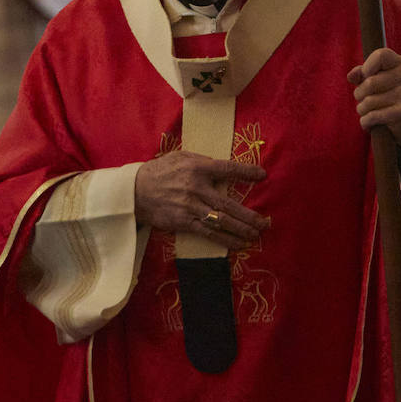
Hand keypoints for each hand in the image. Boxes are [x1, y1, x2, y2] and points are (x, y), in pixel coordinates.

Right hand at [134, 151, 268, 250]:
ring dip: (241, 230)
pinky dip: (225, 240)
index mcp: (197, 168)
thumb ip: (204, 162)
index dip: (246, 172)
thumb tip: (225, 167)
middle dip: (249, 215)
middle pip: (228, 204)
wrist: (135, 191)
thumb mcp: (182, 157)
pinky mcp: (184, 223)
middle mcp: (196, 188)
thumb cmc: (162, 171)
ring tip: (256, 235)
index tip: (263, 175)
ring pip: (221, 222)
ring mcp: (191, 207)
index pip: (227, 169)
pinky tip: (238, 244)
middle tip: (265, 222)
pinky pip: (209, 233)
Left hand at [349, 48, 400, 148]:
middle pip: (369, 82)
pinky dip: (365, 121)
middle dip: (359, 93)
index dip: (367, 67)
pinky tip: (368, 122)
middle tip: (362, 99)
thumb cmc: (386, 93)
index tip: (366, 77)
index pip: (380, 55)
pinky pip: (373, 116)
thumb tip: (351, 76)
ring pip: (368, 101)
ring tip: (366, 111)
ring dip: (361, 109)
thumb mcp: (374, 78)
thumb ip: (361, 73)